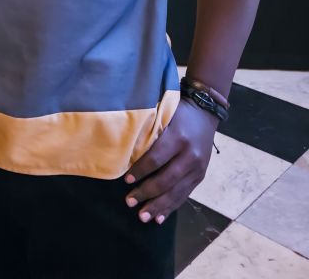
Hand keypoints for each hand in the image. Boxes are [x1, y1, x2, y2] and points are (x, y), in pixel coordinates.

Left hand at [124, 99, 217, 224]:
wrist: (205, 112)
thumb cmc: (178, 111)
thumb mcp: (164, 114)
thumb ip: (150, 130)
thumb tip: (124, 147)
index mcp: (178, 137)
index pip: (156, 158)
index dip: (140, 171)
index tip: (126, 180)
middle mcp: (190, 155)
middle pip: (166, 180)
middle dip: (146, 193)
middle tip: (129, 202)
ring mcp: (198, 168)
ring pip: (176, 192)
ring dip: (158, 206)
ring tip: (143, 216)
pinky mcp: (201, 176)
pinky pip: (185, 195)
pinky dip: (171, 207)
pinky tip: (160, 218)